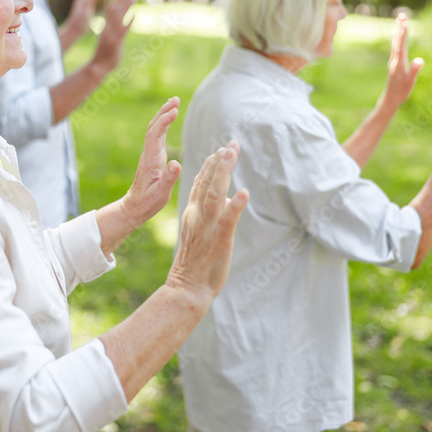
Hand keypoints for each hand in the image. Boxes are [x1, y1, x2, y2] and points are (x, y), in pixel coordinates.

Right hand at [92, 0, 135, 74]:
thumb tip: (120, 24)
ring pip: (119, 17)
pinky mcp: (116, 42)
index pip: (111, 10)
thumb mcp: (108, 39)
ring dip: (126, 6)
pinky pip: (123, 30)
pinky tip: (134, 14)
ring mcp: (111, 35)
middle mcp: (108, 28)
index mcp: (106, 27)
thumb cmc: (104, 54)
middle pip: (115, 10)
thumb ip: (114, 31)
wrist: (98, 67)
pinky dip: (128, 22)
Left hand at [121, 97, 182, 226]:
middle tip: (176, 99)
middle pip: (154, 127)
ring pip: (155, 129)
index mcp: (151, 160)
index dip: (164, 121)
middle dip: (164, 112)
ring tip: (174, 102)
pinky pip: (158, 135)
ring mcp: (150, 154)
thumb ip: (168, 179)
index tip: (175, 111)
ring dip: (163, 115)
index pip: (155, 135)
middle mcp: (149, 154)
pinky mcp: (153, 157)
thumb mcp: (160, 194)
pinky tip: (169, 118)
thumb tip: (176, 163)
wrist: (134, 206)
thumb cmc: (148, 202)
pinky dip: (164, 124)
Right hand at [167, 143, 247, 297]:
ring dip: (223, 173)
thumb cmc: (196, 264)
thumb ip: (207, 214)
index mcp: (192, 213)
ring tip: (231, 154)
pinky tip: (244, 193)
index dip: (210, 165)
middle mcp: (198, 215)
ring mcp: (207, 226)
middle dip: (219, 162)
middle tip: (231, 144)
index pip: (200, 183)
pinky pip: (227, 219)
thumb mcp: (198, 233)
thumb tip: (223, 200)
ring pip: (214, 194)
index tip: (220, 149)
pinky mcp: (219, 239)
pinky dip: (235, 205)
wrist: (186, 287)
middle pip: (207, 182)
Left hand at [380, 13, 422, 109]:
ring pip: (396, 43)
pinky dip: (396, 40)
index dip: (403, 33)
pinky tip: (396, 36)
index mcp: (399, 62)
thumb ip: (414, 70)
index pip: (401, 44)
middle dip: (400, 28)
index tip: (404, 22)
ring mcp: (394, 61)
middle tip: (401, 15)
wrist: (390, 99)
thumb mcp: (410, 81)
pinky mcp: (394, 63)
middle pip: (397, 41)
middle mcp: (395, 59)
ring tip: (399, 21)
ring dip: (398, 32)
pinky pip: (396, 48)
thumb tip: (420, 60)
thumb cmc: (401, 91)